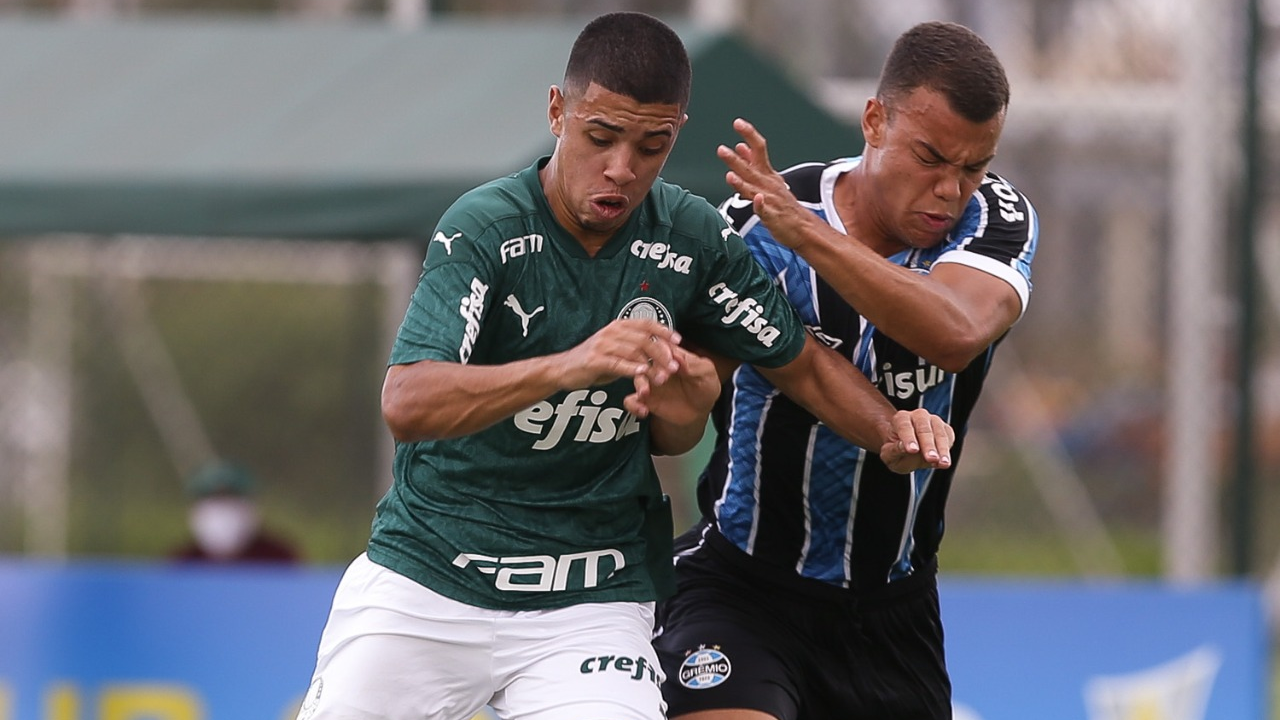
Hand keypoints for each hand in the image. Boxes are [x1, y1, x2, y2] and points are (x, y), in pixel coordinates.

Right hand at [552, 319, 681, 390]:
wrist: (564, 369)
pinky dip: (632, 368)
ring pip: (634, 352)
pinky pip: (617, 363)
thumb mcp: (616, 351)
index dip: (663, 331)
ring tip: (662, 377)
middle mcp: (611, 332)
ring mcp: (602, 345)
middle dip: (662, 353)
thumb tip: (659, 350)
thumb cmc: (593, 361)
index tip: (678, 340)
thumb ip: (634, 349)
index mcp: (618, 327)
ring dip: (651, 365)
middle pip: (644, 339)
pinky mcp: (595, 360)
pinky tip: (643, 373)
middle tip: (674, 366)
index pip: (646, 323)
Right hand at [625, 345, 720, 424]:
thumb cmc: (704, 387)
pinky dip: (634, 405)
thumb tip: (679, 356)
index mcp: (673, 355)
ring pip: (636, 378)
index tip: (670, 364)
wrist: (700, 411)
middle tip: (661, 379)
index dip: (664, 353)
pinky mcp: (645, 399)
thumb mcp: (706, 373)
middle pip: (646, 359)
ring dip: (639, 384)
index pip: (663, 347)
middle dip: (650, 368)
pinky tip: (644, 410)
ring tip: (645, 393)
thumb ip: (694, 365)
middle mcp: (659, 366)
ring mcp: (651, 382)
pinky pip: (631, 401)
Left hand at [717, 118, 815, 246]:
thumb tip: (740, 146)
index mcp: (767, 173)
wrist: (802, 227)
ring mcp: (770, 199)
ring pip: (753, 188)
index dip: (749, 134)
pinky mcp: (772, 215)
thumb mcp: (767, 179)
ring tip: (730, 175)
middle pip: (751, 167)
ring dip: (742, 182)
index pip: (759, 148)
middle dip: (736, 160)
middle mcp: (768, 183)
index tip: (737, 122)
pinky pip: (764, 209)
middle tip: (721, 150)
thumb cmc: (782, 204)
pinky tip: (756, 199)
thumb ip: (752, 164)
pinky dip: (760, 204)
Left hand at [878, 409, 954, 473]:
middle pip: (924, 429)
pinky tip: (944, 461)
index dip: (908, 438)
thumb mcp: (889, 455)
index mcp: (901, 419)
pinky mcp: (945, 429)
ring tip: (942, 463)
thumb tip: (903, 447)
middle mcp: (918, 416)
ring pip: (940, 433)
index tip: (912, 450)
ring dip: (942, 449)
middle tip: (930, 458)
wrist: (908, 452)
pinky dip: (947, 450)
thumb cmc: (897, 451)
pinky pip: (949, 438)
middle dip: (928, 445)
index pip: (904, 427)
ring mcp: (933, 421)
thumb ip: (894, 450)